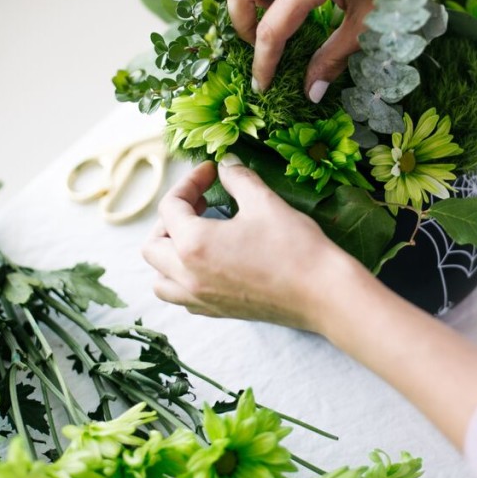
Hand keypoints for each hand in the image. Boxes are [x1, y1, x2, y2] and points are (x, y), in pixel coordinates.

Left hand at [142, 156, 360, 331]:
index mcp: (193, 245)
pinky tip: (211, 261)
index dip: (189, 183)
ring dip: (169, 254)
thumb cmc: (294, 247)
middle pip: (153, 246)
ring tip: (196, 235)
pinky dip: (183, 277)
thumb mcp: (264, 202)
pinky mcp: (217, 312)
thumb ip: (239, 179)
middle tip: (200, 202)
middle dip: (170, 218)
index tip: (211, 172)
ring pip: (160, 278)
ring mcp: (201, 299)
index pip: (170, 208)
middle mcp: (188, 276)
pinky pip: (181, 296)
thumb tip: (227, 165)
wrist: (323, 294)